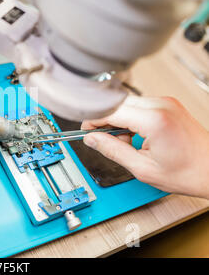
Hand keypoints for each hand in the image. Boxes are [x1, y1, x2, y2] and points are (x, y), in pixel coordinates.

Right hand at [81, 96, 208, 198]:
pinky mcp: (167, 104)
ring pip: (126, 103)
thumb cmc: (188, 172)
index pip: (110, 111)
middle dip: (105, 120)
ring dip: (118, 119)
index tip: (86, 131)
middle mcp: (161, 105)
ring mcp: (165, 102)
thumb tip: (92, 140)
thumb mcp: (142, 168)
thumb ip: (113, 151)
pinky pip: (138, 105)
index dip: (93, 121)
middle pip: (117, 103)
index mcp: (154, 120)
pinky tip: (136, 134)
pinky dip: (130, 118)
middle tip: (103, 139)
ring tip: (126, 141)